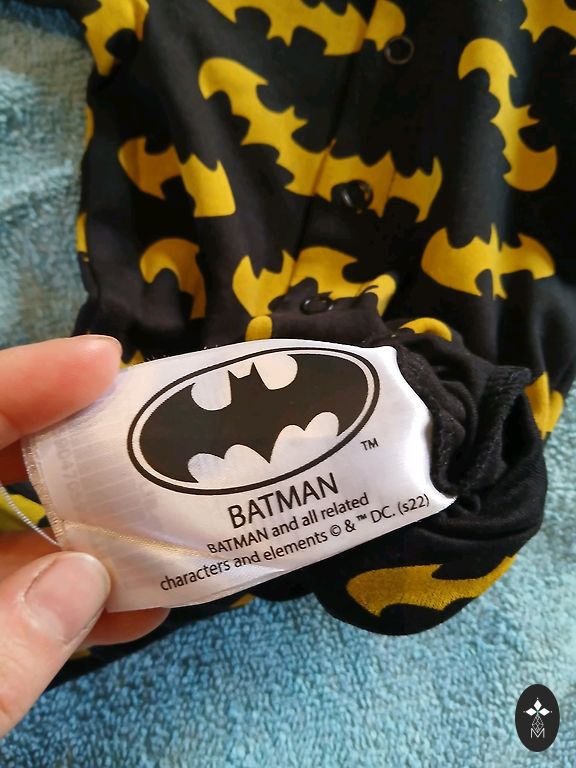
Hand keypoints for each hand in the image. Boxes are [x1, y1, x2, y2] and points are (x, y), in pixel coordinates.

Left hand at [0, 336, 168, 736]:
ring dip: (87, 535)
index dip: (20, 384)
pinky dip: (65, 596)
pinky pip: (7, 593)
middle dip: (72, 452)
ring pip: (2, 534)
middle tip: (157, 440)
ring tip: (171, 535)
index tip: (103, 363)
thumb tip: (83, 581)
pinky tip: (130, 609)